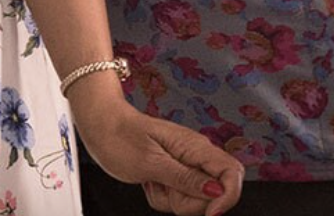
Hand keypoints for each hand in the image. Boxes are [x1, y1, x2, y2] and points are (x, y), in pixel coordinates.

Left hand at [76, 98, 243, 215]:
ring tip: (152, 180)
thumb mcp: (151, 163)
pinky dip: (163, 196)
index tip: (209, 213)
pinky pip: (178, 198)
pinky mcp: (176, 174)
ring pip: (194, 200)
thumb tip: (216, 191)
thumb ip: (185, 178)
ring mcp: (187, 165)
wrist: (101, 126)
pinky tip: (150, 181)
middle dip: (189, 202)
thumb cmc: (120, 137)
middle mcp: (196, 155)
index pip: (232, 173)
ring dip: (171, 199)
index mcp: (196, 146)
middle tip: (163, 186)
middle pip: (214, 194)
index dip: (227, 197)